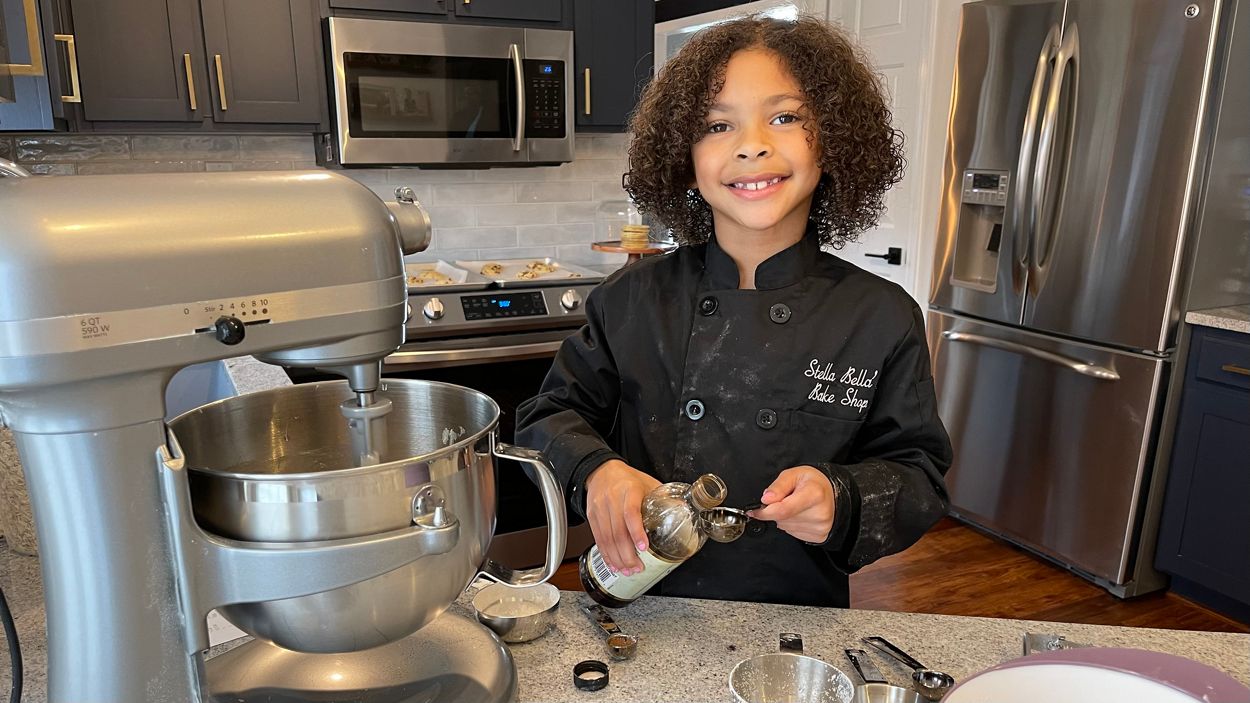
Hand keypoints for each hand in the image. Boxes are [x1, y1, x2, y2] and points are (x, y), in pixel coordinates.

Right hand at [585, 459, 660, 575]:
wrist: (602, 471)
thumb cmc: (628, 479)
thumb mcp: (648, 483)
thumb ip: (664, 497)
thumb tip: (684, 510)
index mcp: (629, 490)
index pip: (631, 512)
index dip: (637, 532)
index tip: (644, 547)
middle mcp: (612, 500)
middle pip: (617, 532)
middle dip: (627, 554)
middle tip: (638, 567)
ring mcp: (600, 509)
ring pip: (606, 539)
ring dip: (617, 558)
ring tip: (628, 570)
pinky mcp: (592, 517)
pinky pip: (598, 539)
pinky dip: (606, 555)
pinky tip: (614, 564)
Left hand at [748, 466, 835, 542]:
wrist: (832, 493)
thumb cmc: (812, 482)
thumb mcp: (794, 474)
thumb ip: (778, 486)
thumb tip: (766, 499)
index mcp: (814, 494)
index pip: (782, 510)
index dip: (764, 512)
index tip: (754, 511)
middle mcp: (820, 513)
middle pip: (783, 519)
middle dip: (776, 511)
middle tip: (786, 500)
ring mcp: (821, 527)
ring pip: (786, 528)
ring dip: (784, 518)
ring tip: (796, 506)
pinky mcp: (820, 536)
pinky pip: (793, 534)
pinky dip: (792, 525)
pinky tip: (801, 515)